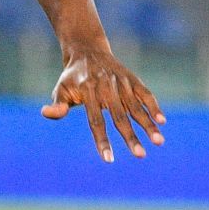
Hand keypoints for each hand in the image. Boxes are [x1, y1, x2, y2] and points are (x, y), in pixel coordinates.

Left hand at [42, 47, 165, 161]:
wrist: (87, 50)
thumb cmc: (72, 77)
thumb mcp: (61, 89)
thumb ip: (58, 105)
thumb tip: (45, 113)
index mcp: (88, 92)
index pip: (96, 121)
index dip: (102, 140)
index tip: (109, 159)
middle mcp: (107, 88)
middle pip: (120, 116)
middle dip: (131, 137)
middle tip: (140, 155)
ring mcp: (121, 83)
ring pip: (136, 107)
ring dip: (148, 124)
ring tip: (159, 142)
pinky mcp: (132, 79)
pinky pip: (145, 94)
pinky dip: (154, 106)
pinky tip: (162, 121)